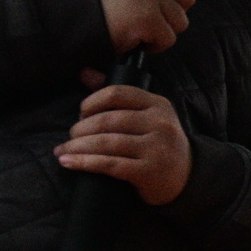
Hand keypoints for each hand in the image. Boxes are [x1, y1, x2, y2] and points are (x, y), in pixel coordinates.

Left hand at [55, 70, 191, 204]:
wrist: (187, 177)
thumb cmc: (159, 143)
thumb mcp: (148, 116)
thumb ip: (118, 96)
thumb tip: (84, 73)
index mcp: (159, 105)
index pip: (118, 93)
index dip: (92, 101)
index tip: (81, 113)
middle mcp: (160, 124)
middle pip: (109, 120)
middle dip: (81, 128)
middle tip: (71, 136)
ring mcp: (156, 148)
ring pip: (106, 143)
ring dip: (78, 146)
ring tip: (63, 151)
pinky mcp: (149, 171)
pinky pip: (110, 164)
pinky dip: (84, 163)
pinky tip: (68, 162)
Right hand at [94, 0, 199, 53]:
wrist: (77, 22)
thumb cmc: (106, 4)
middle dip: (170, 12)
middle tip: (144, 14)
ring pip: (181, 20)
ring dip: (162, 30)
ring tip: (138, 25)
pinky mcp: (147, 18)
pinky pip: (169, 39)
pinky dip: (155, 45)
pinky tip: (136, 37)